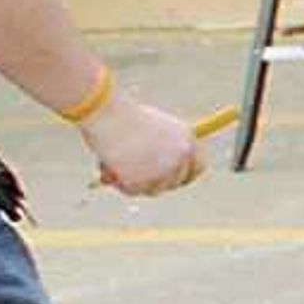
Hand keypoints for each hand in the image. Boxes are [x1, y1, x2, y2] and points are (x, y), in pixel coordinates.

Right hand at [78, 96, 201, 196]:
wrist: (104, 112)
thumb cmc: (121, 115)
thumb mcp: (149, 129)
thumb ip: (159, 149)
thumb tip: (157, 172)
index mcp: (187, 139)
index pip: (198, 167)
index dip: (186, 175)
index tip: (173, 179)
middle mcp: (180, 156)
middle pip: (175, 182)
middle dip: (157, 182)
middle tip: (138, 177)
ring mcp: (164, 170)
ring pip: (153, 189)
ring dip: (136, 182)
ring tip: (115, 163)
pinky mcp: (144, 180)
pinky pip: (133, 191)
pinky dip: (121, 184)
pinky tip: (109, 168)